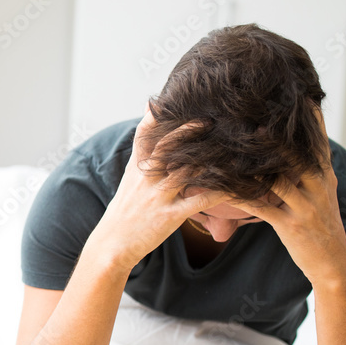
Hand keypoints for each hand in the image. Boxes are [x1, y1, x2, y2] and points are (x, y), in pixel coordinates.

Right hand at [91, 109, 229, 270]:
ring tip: (230, 148)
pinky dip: (217, 191)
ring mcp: (157, 196)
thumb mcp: (129, 182)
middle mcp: (145, 178)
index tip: (168, 99)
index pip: (143, 135)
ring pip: (186, 171)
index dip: (156, 116)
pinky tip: (234, 185)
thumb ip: (143, 157)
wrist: (112, 245)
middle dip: (187, 131)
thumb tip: (151, 129)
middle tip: (209, 119)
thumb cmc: (124, 213)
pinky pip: (198, 201)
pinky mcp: (169, 216)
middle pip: (166, 147)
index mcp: (136, 169)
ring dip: (209, 158)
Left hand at [228, 112, 345, 285]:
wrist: (332, 261)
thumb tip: (292, 144)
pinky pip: (260, 208)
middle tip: (253, 120)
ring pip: (276, 181)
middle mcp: (318, 187)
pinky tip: (222, 190)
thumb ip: (307, 168)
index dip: (309, 120)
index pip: (317, 142)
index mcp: (325, 176)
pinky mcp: (291, 225)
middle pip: (298, 156)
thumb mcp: (321, 192)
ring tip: (229, 151)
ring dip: (251, 167)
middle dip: (277, 139)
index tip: (297, 97)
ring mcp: (306, 207)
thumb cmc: (319, 222)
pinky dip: (240, 197)